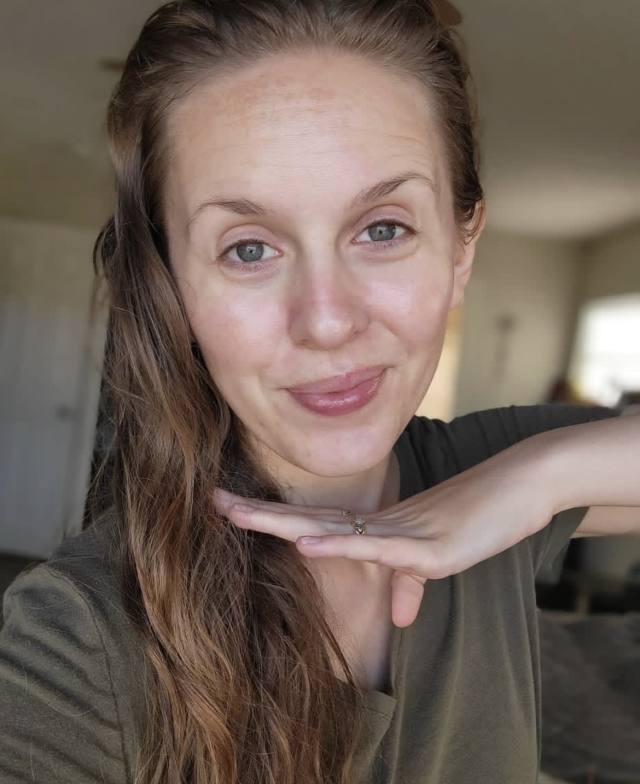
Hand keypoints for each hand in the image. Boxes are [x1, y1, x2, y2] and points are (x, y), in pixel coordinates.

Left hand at [212, 437, 553, 627]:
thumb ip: (412, 583)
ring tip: (234, 514)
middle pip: (307, 521)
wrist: (523, 485)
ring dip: (279, 523)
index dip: (274, 518)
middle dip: (257, 513)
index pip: (315, 524)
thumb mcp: (440, 557)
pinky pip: (376, 549)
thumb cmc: (480, 515)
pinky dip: (339, 547)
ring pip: (329, 529)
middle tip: (211, 499)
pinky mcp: (427, 548)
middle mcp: (379, 525)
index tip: (234, 508)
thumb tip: (402, 616)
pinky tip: (305, 546)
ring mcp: (401, 534)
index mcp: (378, 528)